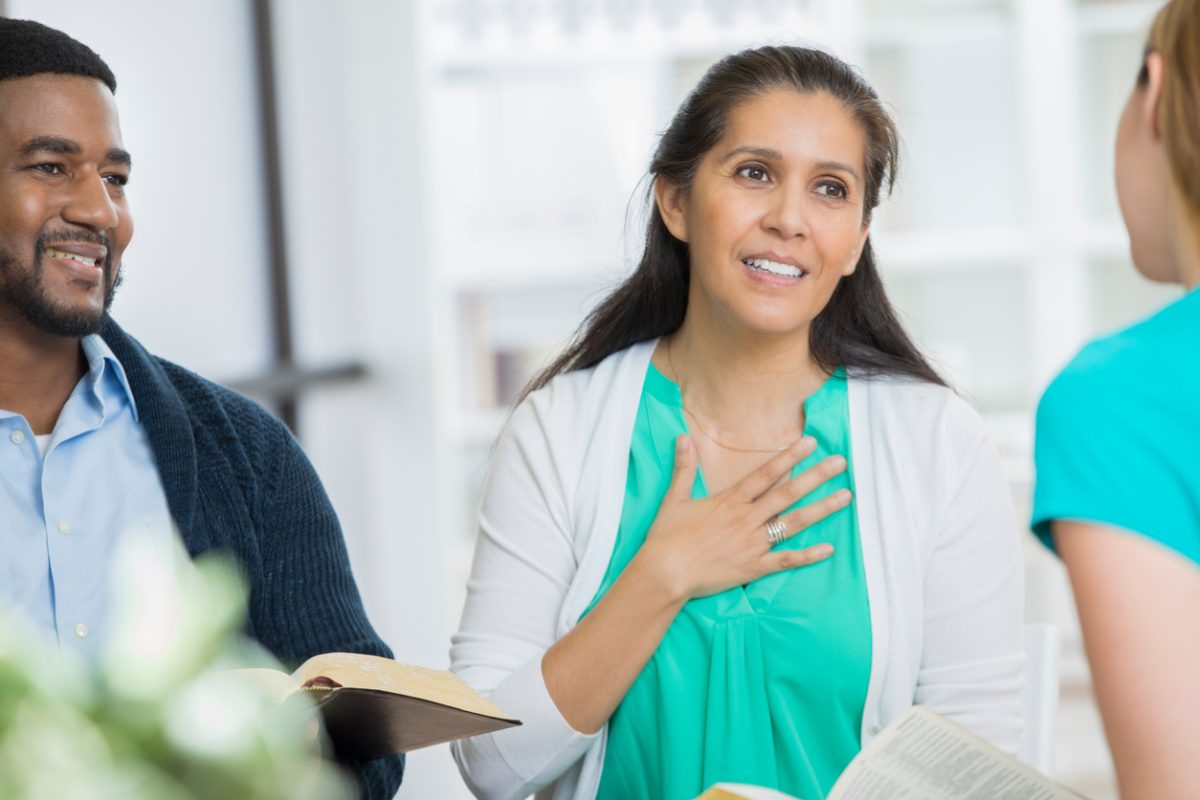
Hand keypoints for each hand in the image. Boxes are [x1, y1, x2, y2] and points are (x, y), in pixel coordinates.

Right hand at [637, 434, 848, 600]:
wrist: (665, 572)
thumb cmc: (667, 537)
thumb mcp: (674, 498)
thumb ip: (684, 467)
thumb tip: (683, 437)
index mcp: (730, 501)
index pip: (766, 473)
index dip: (790, 456)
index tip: (811, 442)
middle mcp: (747, 518)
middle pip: (788, 493)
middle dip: (816, 476)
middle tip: (840, 463)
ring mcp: (753, 543)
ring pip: (794, 523)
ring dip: (821, 509)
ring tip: (845, 497)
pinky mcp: (753, 567)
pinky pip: (786, 560)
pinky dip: (808, 556)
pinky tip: (829, 549)